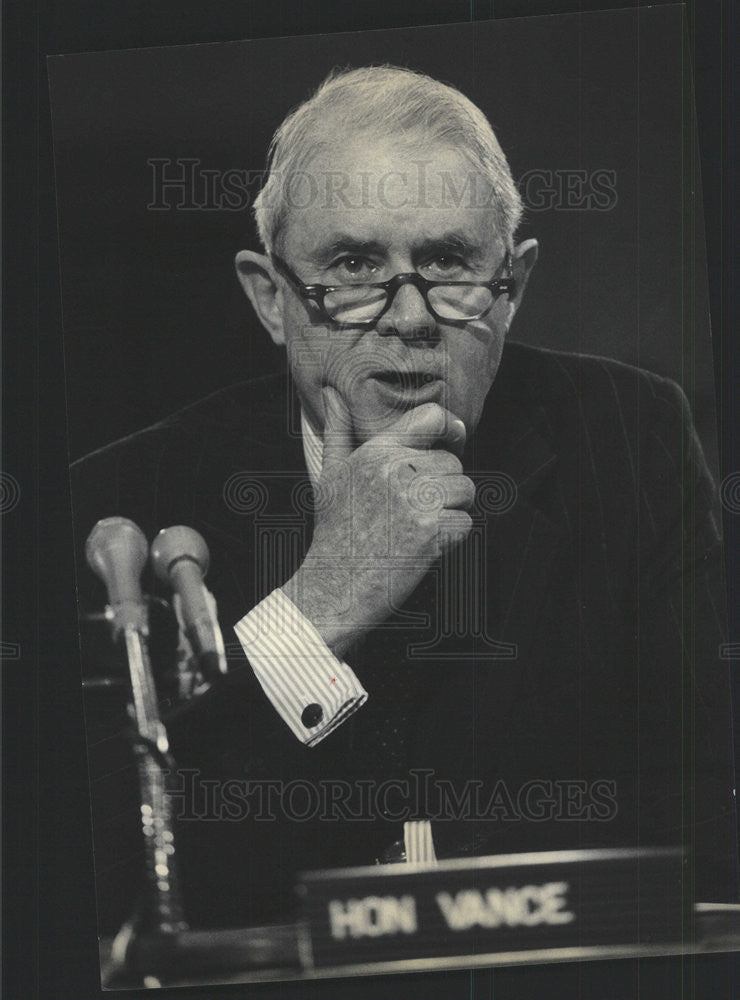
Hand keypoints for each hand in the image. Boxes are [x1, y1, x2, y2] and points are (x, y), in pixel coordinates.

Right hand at [282, 386, 474, 655]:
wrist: (333, 587)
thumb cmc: (334, 531)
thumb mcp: (330, 475)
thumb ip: (337, 431)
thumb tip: (332, 394)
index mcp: (375, 451)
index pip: (431, 417)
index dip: (450, 427)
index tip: (453, 439)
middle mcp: (396, 470)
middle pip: (453, 462)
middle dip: (443, 486)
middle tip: (413, 510)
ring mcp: (415, 500)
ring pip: (465, 490)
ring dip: (451, 511)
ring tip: (418, 527)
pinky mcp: (431, 531)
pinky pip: (465, 523)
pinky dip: (451, 539)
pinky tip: (422, 547)